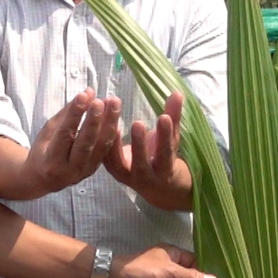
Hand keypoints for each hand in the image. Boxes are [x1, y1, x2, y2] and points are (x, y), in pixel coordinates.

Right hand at [24, 89, 122, 195]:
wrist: (45, 179)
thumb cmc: (44, 150)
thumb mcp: (49, 131)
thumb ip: (69, 112)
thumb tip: (88, 92)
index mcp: (52, 161)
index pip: (65, 134)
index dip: (75, 114)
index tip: (83, 96)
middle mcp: (69, 169)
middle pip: (85, 143)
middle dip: (94, 121)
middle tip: (101, 101)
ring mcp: (84, 172)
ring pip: (100, 147)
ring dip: (109, 123)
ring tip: (114, 103)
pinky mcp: (94, 170)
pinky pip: (106, 150)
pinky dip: (112, 132)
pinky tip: (115, 115)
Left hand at [104, 92, 193, 210]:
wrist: (154, 185)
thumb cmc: (164, 156)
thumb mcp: (172, 139)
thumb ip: (173, 117)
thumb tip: (178, 92)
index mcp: (164, 169)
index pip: (166, 152)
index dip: (165, 135)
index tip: (163, 117)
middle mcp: (145, 177)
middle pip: (141, 162)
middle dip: (139, 144)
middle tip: (138, 123)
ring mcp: (127, 177)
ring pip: (118, 163)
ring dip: (114, 143)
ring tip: (114, 123)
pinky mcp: (112, 173)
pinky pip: (106, 159)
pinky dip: (103, 144)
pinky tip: (100, 125)